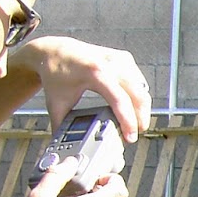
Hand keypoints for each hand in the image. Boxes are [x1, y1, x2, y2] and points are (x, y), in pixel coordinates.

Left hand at [11, 36, 151, 141]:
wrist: (54, 50)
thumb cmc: (55, 74)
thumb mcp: (55, 101)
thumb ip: (61, 125)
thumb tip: (65, 146)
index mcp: (94, 71)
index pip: (119, 98)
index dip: (128, 121)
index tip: (130, 138)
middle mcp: (110, 62)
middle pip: (138, 94)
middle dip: (140, 118)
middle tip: (135, 134)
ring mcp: (119, 58)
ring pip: (142, 88)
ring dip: (142, 108)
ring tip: (135, 124)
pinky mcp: (124, 58)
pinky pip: (138, 81)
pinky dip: (139, 96)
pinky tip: (134, 108)